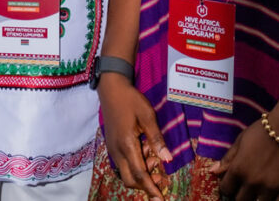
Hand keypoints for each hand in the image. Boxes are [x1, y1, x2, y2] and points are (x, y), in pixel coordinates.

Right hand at [98, 73, 169, 197]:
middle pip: (129, 179)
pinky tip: (144, 152)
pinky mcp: (112, 145)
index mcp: (127, 144)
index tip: (160, 199)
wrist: (111, 89)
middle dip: (145, 185)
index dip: (151, 188)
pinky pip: (122, 163)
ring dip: (140, 174)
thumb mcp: (147, 116)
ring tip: (153, 157)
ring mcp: (112, 149)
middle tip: (160, 178)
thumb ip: (156, 139)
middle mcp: (117, 151)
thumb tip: (167, 159)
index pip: (139, 174)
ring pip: (125, 172)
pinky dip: (134, 165)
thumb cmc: (130, 100)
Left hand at [211, 117, 278, 200]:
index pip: (226, 189)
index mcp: (238, 169)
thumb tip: (212, 171)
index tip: (232, 183)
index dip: (227, 187)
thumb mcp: (240, 141)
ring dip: (256, 199)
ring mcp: (271, 187)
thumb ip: (227, 158)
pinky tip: (273, 197)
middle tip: (245, 188)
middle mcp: (252, 181)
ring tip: (258, 192)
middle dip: (240, 195)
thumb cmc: (262, 131)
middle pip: (241, 200)